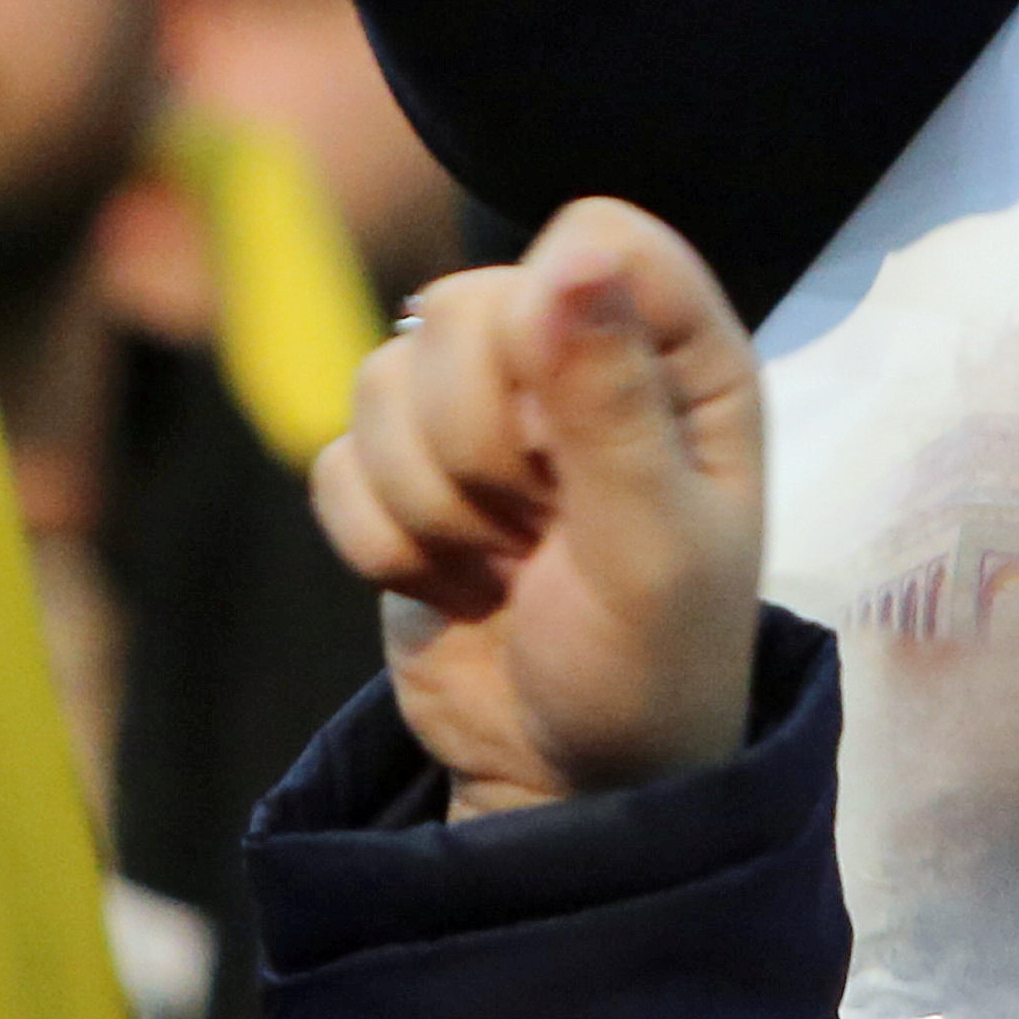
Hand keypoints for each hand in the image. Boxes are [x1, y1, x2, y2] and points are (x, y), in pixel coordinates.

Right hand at [311, 197, 764, 822]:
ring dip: (432, 502)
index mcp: (685, 359)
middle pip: (463, 303)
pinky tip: (453, 586)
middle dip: (481, 442)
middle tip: (541, 529)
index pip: (593, 237)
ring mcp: (486, 420)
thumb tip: (574, 253)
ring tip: (506, 563)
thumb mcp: (652, 544)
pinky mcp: (403, 478)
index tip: (571, 443)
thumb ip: (611, 398)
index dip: (555, 327)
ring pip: (383, 377)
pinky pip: (334, 459)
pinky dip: (380, 540)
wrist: (566, 781)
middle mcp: (584, 363)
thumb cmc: (650, 666)